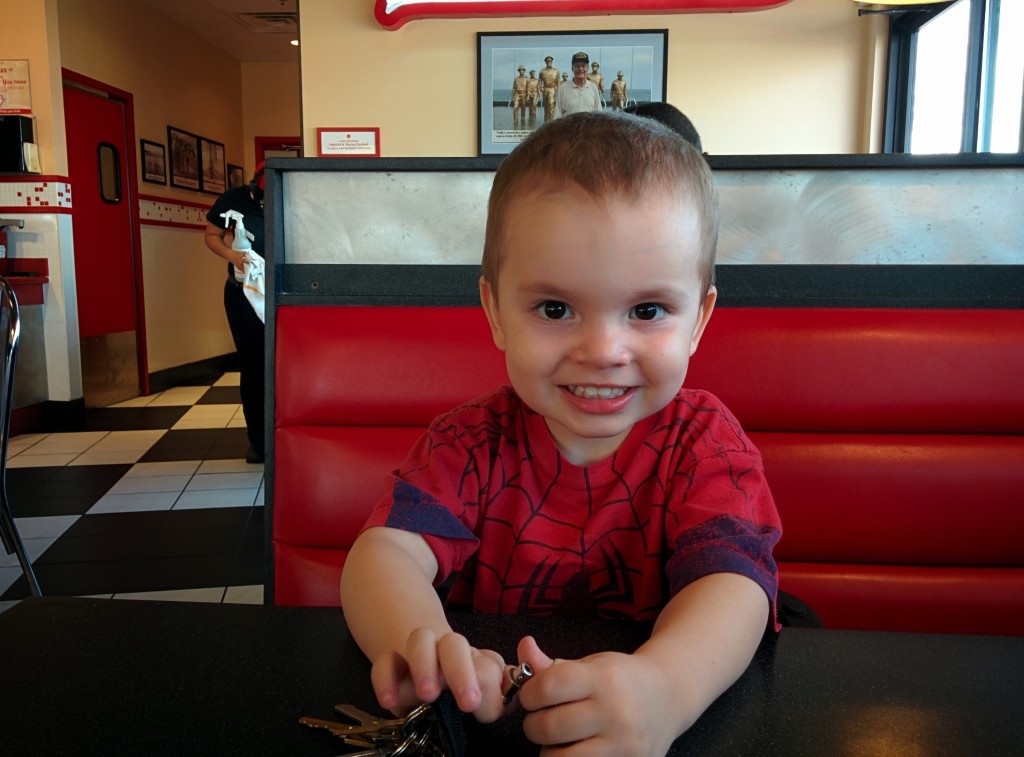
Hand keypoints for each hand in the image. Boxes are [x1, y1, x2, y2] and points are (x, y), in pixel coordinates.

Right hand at [369, 627, 507, 722]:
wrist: (424, 664)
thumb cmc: (459, 684)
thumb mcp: (481, 692)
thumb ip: (497, 692)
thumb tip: (508, 689)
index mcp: (475, 659)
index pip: (487, 664)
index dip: (486, 682)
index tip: (478, 704)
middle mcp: (447, 650)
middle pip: (455, 644)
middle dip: (461, 671)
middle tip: (466, 702)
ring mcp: (418, 653)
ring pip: (420, 639)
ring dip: (425, 664)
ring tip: (428, 695)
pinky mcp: (391, 662)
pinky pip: (384, 662)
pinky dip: (384, 679)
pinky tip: (389, 701)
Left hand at [516, 636, 684, 756]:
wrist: (668, 697)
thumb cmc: (622, 679)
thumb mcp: (591, 664)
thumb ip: (551, 664)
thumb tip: (523, 647)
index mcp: (604, 679)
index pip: (548, 687)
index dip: (530, 693)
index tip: (532, 695)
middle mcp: (615, 712)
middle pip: (547, 727)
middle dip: (534, 724)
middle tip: (543, 718)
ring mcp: (623, 745)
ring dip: (550, 750)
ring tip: (561, 738)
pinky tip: (578, 749)